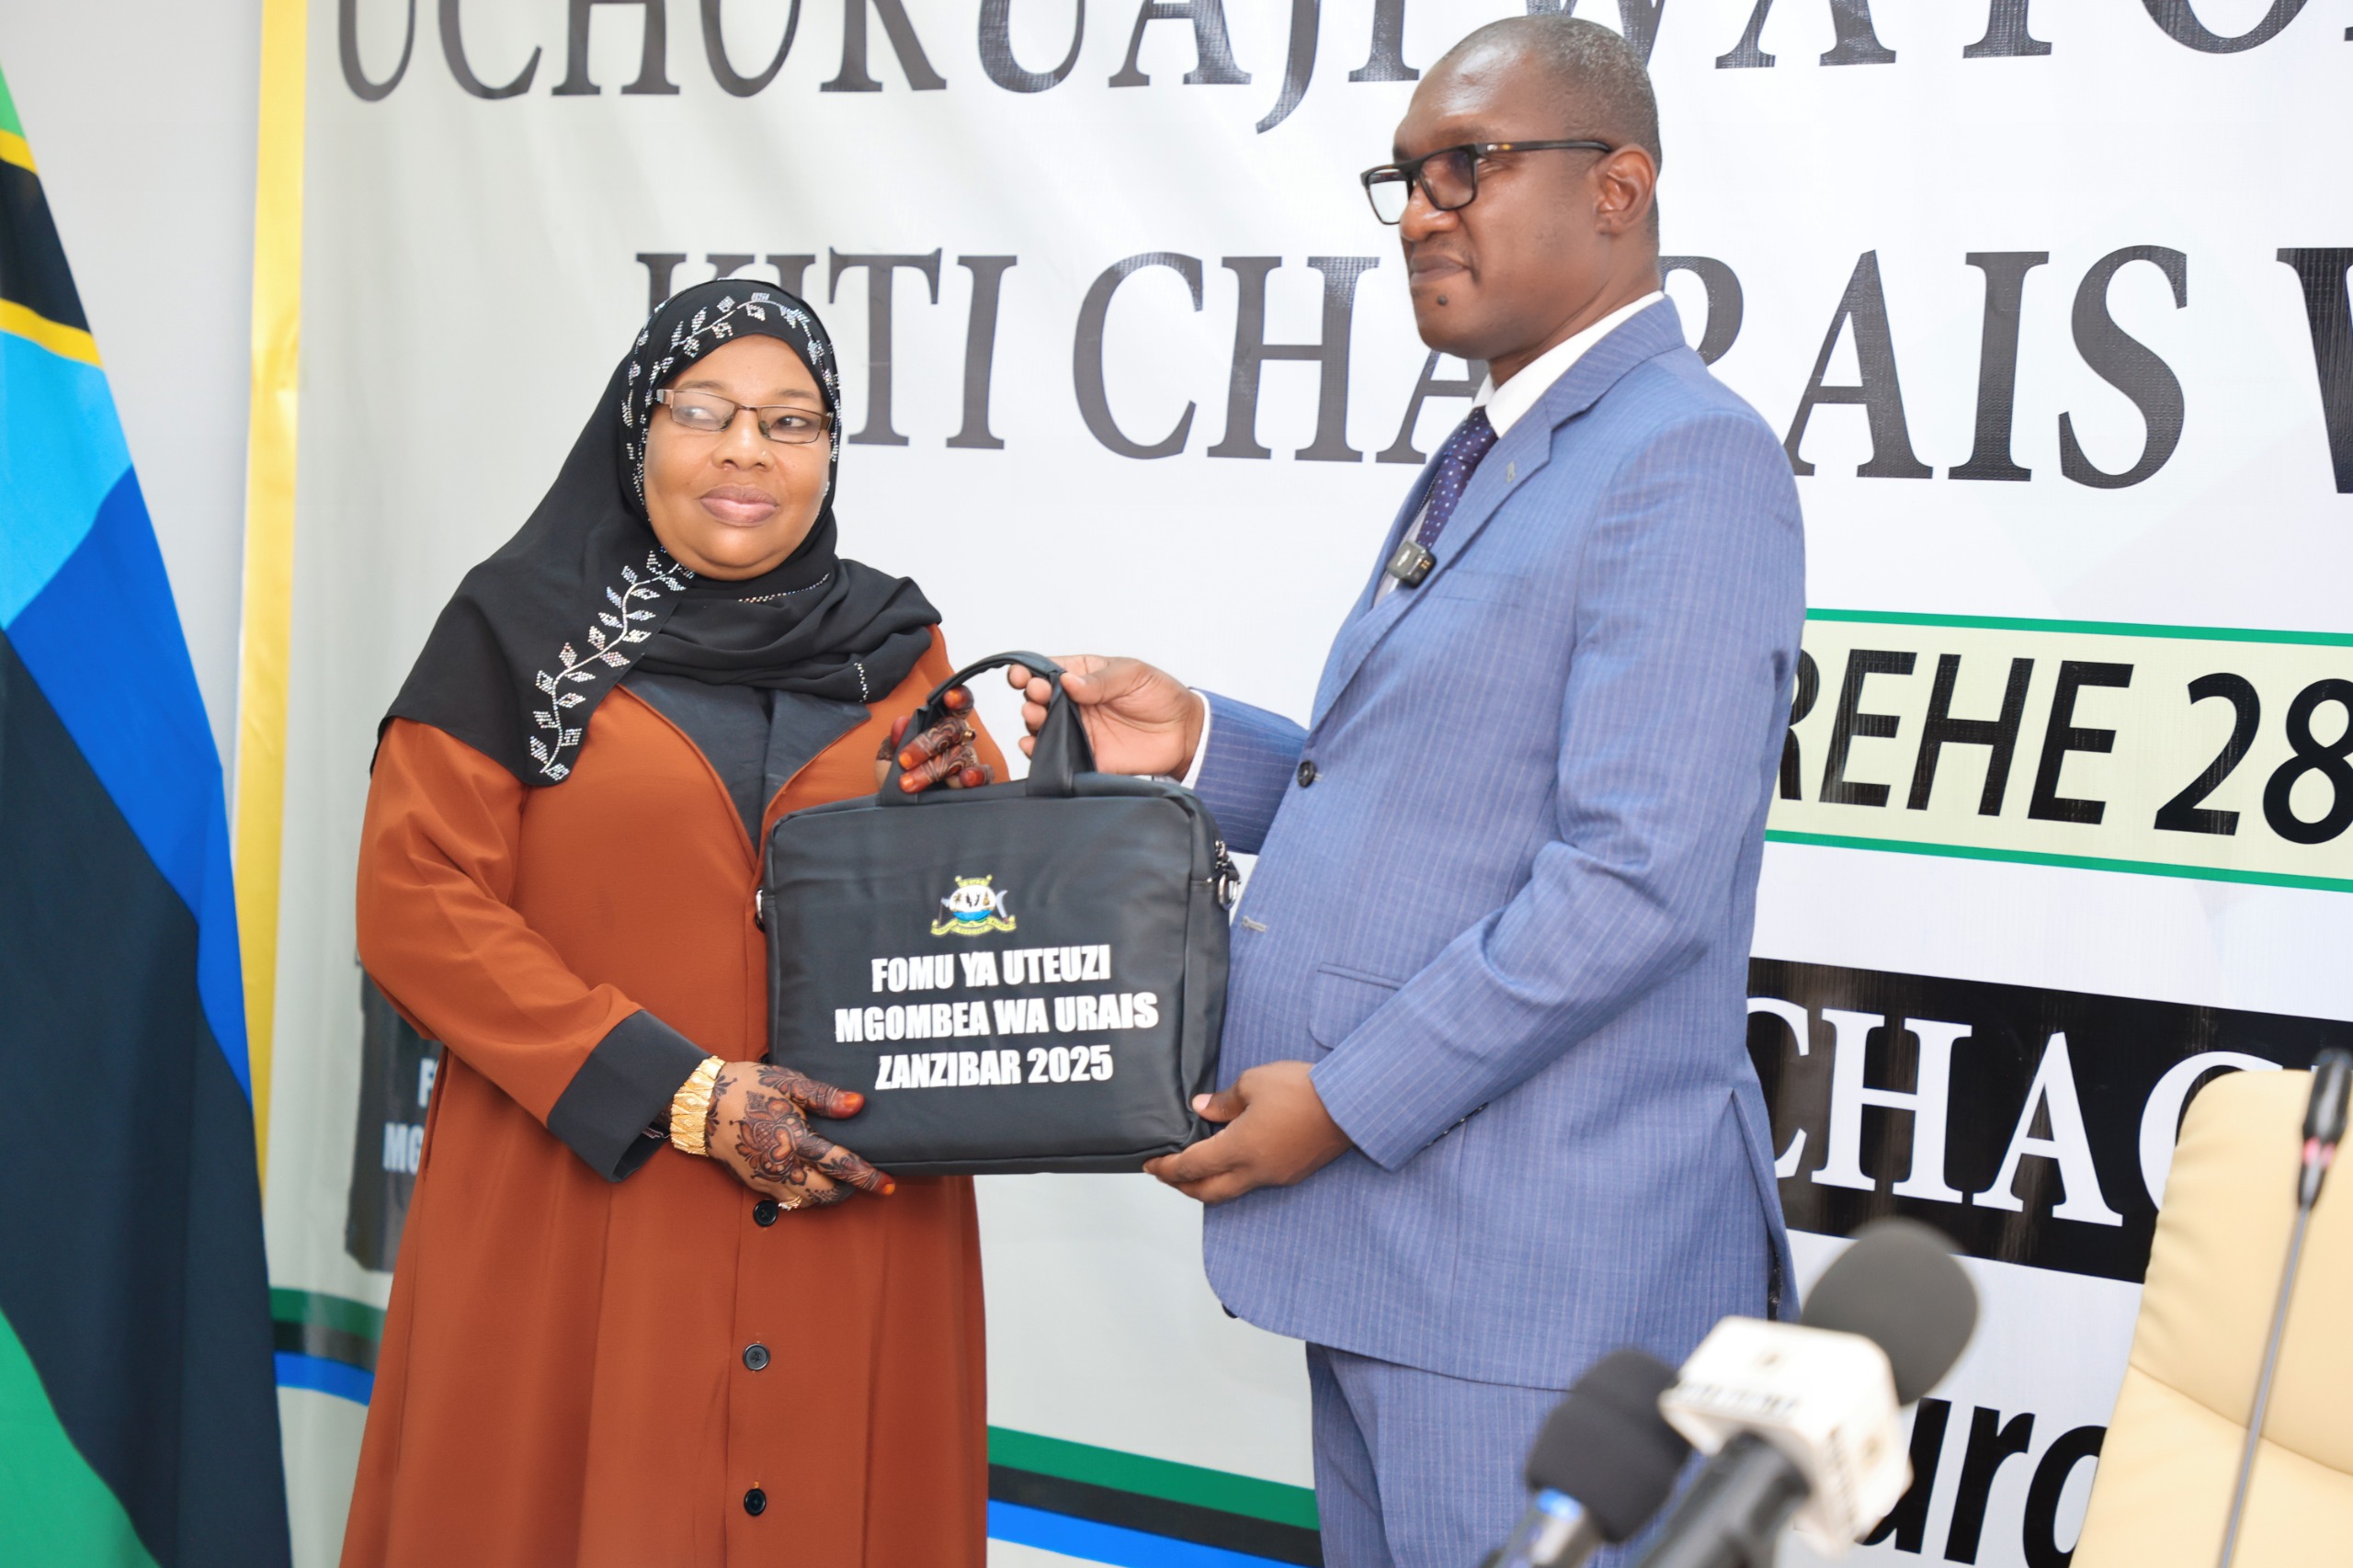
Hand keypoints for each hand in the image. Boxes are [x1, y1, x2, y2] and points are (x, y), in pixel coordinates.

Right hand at [707, 1062, 892, 1209]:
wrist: (701, 1103)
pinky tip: (809, 1177)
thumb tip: (857, 1105)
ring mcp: (766, 1178)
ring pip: (806, 1200)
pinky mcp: (754, 1183)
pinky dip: (804, 1194)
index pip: (839, 1165)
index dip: (866, 1177)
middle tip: (863, 1181)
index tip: (886, 1185)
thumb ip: (824, 1096)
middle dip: (847, 1191)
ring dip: (826, 1195)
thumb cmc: (746, 1086)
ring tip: (837, 1179)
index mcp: (794, 1139)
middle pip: (825, 1193)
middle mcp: (781, 1165)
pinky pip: (787, 1198)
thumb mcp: (788, 1082)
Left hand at [879, 685, 994, 791]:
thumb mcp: (889, 760)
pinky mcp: (976, 784)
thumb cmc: (900, 780)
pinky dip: (976, 775)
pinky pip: (985, 775)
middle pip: (954, 729)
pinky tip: (965, 779)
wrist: (900, 812)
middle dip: (926, 744)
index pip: (957, 706)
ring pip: (960, 754)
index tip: (948, 699)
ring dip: (933, 768)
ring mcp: (969, 762)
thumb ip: (894, 742)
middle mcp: (959, 741)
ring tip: (909, 784)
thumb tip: (901, 722)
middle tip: (904, 761)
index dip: (958, 697)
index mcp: (941, 727)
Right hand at [1007, 655, 1204, 777]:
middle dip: (1031, 696)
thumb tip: (1068, 681)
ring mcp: (1076, 730)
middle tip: (1038, 695)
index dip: (1028, 672)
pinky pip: (1054, 756)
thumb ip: (1099, 680)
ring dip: (1032, 721)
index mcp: (1081, 675)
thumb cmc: (1160, 695)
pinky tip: (1033, 746)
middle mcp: (1074, 703)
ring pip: (1041, 726)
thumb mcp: (1132, 675)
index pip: (1046, 670)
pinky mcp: (1083, 756)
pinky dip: (1038, 753)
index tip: (1022, 675)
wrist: (1184, 733)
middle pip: (1038, 699)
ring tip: (1037, 717)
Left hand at [1142, 1062, 1352, 1204]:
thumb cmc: (1304, 1091)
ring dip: (1207, 1185)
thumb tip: (1203, 1109)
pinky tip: (1231, 1162)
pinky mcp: (1292, 1173)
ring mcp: (1275, 1176)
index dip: (1167, 1168)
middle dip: (1181, 1186)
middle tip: (1166, 1175)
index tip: (1151, 1164)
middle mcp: (1255, 1170)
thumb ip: (1223, 1101)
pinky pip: (1253, 1183)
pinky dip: (1233, 1178)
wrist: (1350, 1105)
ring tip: (1193, 1172)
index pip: (1192, 1167)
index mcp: (1240, 1149)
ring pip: (1231, 1191)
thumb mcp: (1254, 1084)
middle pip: (1207, 1191)